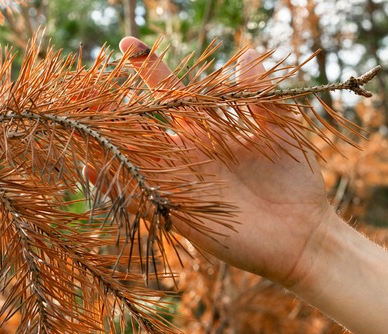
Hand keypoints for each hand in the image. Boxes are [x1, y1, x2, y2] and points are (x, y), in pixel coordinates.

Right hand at [118, 37, 333, 286]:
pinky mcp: (181, 215)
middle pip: (145, 128)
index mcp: (210, 133)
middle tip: (93, 91)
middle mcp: (190, 156)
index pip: (173, 96)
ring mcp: (184, 185)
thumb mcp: (282, 130)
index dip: (150, 70)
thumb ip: (263, 95)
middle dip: (120, 110)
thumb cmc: (296, 182)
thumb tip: (248, 53)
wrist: (306, 234)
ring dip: (111, 146)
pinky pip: (142, 199)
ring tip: (82, 127)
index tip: (128, 44)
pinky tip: (94, 172)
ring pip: (137, 161)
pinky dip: (116, 189)